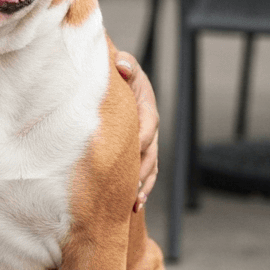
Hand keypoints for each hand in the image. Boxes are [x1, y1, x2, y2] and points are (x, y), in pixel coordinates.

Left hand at [115, 51, 158, 211]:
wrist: (120, 79)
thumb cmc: (120, 71)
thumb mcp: (125, 63)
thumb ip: (125, 64)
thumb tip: (121, 67)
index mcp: (147, 107)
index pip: (147, 125)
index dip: (140, 139)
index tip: (130, 151)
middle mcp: (150, 128)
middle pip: (150, 152)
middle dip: (142, 170)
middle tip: (132, 188)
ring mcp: (147, 142)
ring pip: (150, 167)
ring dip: (143, 186)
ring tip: (133, 203)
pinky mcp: (141, 152)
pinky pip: (146, 173)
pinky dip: (142, 189)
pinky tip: (134, 206)